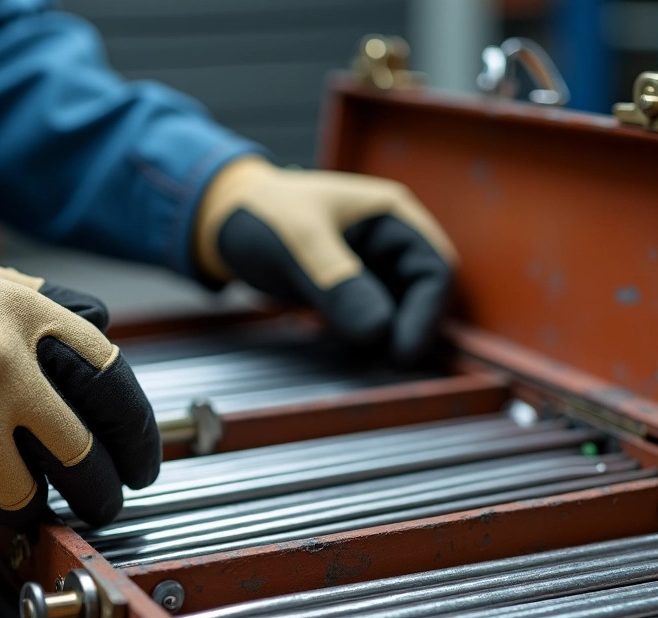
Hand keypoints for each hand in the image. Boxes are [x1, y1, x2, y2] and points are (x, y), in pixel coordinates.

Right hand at [0, 249, 159, 530]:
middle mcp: (2, 368)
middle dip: (99, 495)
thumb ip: (49, 310)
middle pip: (84, 462)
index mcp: (29, 320)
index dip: (138, 440)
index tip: (138, 466)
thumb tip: (104, 330)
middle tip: (99, 504)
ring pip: (23, 498)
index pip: (115, 391)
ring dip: (14, 498)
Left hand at [195, 157, 457, 365]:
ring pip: (399, 313)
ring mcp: (372, 268)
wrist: (222, 221)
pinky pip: (373, 321)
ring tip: (356, 353)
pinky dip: (366, 339)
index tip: (404, 351)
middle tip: (382, 362)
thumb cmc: (261, 214)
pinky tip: (344, 348)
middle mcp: (390, 242)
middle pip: (422, 296)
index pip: (435, 270)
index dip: (426, 315)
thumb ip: (338, 283)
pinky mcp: (352, 291)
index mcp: (391, 215)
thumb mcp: (299, 243)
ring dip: (386, 338)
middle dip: (406, 329)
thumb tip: (378, 331)